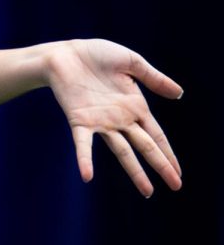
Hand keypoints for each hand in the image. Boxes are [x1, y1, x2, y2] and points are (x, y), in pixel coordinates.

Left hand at [45, 39, 182, 196]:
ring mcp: (100, 122)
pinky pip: (83, 143)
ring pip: (122, 151)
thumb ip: (153, 78)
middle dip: (161, 165)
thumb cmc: (96, 55)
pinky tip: (87, 176)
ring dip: (134, 171)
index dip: (168, 153)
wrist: (64, 52)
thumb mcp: (131, 62)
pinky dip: (85, 159)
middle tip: (176, 186)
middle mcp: (120, 119)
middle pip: (145, 146)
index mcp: (134, 107)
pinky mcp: (79, 120)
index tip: (179, 173)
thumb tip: (180, 93)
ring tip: (148, 191)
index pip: (156, 135)